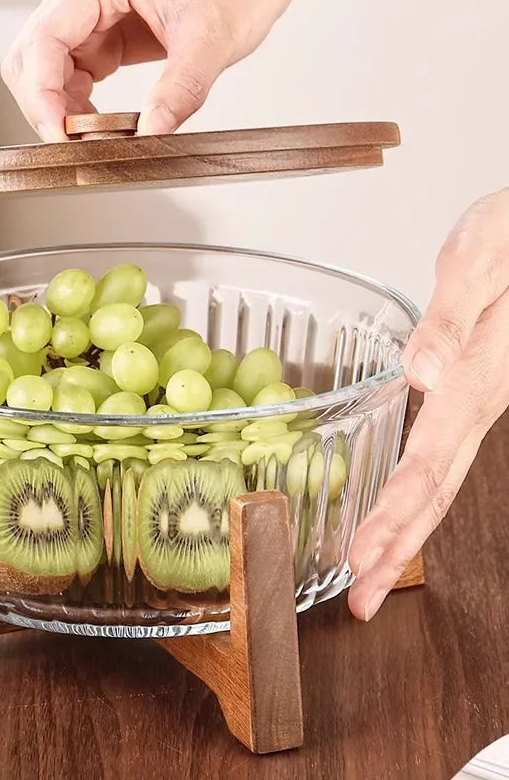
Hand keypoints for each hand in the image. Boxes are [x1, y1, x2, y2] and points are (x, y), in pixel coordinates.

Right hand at [1, 0, 305, 140]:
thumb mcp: (210, 38)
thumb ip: (181, 88)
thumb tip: (153, 132)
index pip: (45, 40)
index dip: (43, 95)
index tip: (60, 136)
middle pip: (32, 56)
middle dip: (45, 106)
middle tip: (73, 146)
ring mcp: (89, 17)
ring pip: (45, 71)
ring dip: (61, 111)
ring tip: (96, 138)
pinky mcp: (101, 37)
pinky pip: (70, 76)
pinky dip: (78, 108)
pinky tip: (100, 125)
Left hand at [348, 188, 508, 620]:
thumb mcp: (487, 252)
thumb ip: (457, 315)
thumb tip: (422, 373)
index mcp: (480, 374)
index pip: (429, 459)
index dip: (394, 513)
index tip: (363, 558)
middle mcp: (480, 397)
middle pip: (436, 486)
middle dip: (397, 546)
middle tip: (362, 598)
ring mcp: (479, 397)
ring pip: (441, 474)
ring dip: (404, 527)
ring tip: (372, 571)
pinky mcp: (473, 387)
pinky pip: (444, 449)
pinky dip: (416, 489)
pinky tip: (398, 510)